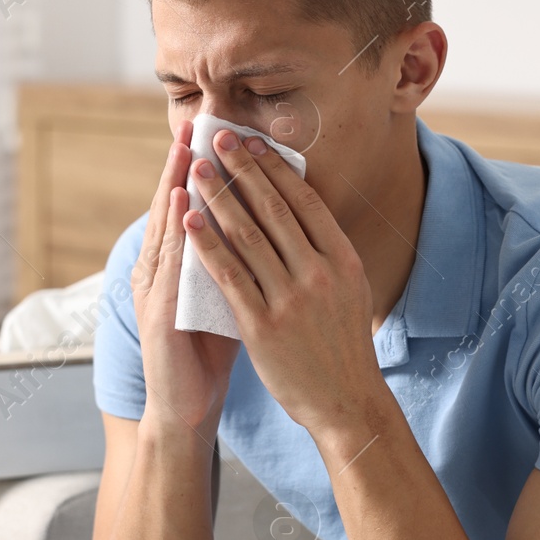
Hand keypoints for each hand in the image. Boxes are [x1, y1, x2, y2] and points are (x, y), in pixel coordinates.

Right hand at [131, 122, 240, 435]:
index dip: (197, 171)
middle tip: (195, 124)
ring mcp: (154, 292)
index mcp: (175, 267)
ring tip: (185, 150)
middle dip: (182, 165)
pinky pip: (168, 267)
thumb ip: (234, 262)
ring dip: (173, 188)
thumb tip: (263, 228)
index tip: (214, 133)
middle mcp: (158, 272)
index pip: (188, 209)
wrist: (185, 408)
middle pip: (171, 208)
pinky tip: (182, 206)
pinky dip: (176, 234)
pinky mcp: (157, 315)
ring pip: (165, 230)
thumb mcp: (223, 297)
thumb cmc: (207, 354)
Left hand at [181, 129, 380, 439]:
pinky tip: (190, 221)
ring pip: (248, 236)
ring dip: (219, 197)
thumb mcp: (350, 289)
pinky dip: (207, 245)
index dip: (275, 169)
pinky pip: (229, 276)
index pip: (305, 202)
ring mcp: (290, 300)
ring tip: (197, 169)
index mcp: (343, 260)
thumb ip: (326, 252)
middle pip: (274, 210)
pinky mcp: (263, 326)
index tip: (252, 143)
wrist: (345, 401)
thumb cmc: (342, 344)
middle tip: (218, 138)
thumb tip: (302, 209)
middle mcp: (319, 274)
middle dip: (242, 170)